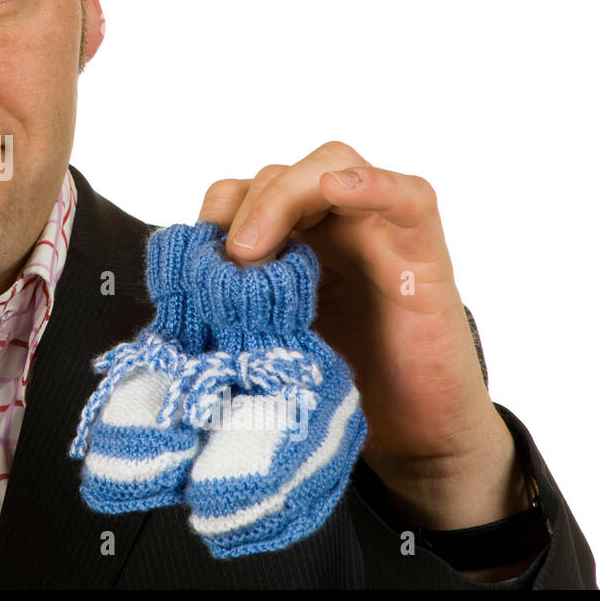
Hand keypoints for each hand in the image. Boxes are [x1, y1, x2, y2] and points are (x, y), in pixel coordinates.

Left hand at [197, 141, 525, 532]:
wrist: (413, 435)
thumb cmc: (340, 386)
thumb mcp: (267, 338)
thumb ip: (232, 304)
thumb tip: (176, 287)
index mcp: (289, 241)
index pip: (240, 193)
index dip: (213, 214)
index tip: (194, 265)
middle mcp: (332, 226)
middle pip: (278, 174)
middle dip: (242, 207)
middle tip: (227, 262)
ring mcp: (378, 233)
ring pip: (332, 165)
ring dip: (283, 195)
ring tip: (255, 251)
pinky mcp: (424, 254)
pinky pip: (409, 196)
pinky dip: (372, 184)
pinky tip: (336, 190)